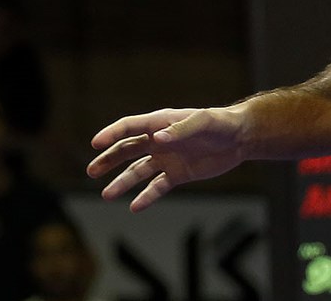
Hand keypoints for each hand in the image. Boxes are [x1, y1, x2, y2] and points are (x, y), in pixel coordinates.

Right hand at [87, 107, 244, 211]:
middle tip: (91, 172)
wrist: (238, 138)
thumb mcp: (202, 123)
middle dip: (108, 160)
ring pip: (138, 172)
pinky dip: (146, 197)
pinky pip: (157, 187)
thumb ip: (180, 130)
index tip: (95, 144)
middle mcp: (158, 141)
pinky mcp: (177, 174)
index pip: (129, 128)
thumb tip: (158, 138)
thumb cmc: (219, 124)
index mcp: (160, 123)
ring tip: (106, 195)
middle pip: (126, 150)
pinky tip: (135, 207)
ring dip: (122, 182)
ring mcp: (166, 158)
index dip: (111, 134)